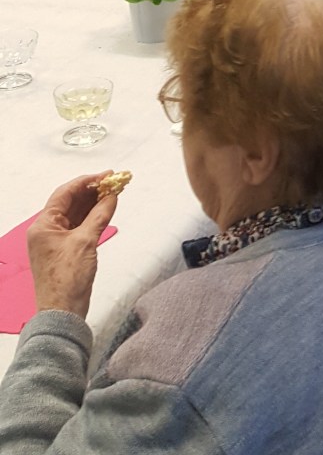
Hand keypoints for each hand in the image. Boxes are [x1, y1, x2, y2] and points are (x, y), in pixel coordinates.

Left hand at [27, 173, 118, 318]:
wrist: (62, 312)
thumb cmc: (67, 280)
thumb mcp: (86, 242)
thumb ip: (100, 215)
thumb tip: (111, 196)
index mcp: (43, 225)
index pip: (65, 193)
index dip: (87, 181)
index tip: (106, 176)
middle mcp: (46, 230)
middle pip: (70, 202)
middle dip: (92, 191)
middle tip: (113, 182)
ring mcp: (55, 240)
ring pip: (76, 213)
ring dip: (94, 203)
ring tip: (114, 193)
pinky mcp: (65, 250)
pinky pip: (79, 226)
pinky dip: (92, 217)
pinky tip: (106, 210)